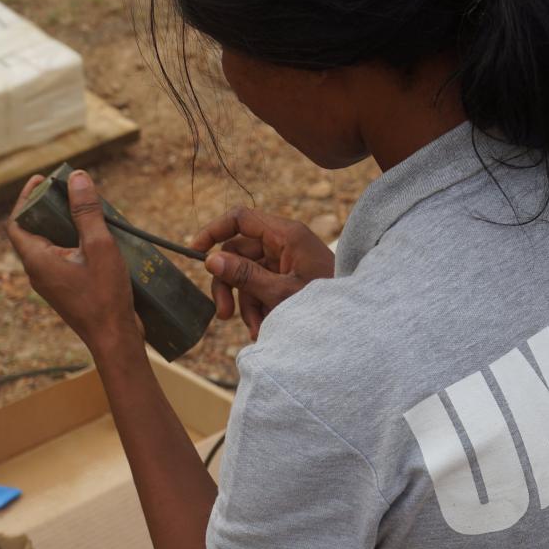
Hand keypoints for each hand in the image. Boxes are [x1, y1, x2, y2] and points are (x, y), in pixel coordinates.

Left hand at [7, 171, 140, 357]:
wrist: (115, 339)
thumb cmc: (105, 296)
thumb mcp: (99, 247)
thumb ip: (86, 212)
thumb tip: (77, 178)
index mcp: (37, 260)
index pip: (16, 222)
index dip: (25, 198)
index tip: (42, 180)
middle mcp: (38, 272)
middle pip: (34, 231)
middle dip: (50, 208)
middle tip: (71, 191)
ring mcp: (52, 283)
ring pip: (51, 245)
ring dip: (66, 225)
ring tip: (88, 211)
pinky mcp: (68, 289)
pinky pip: (64, 258)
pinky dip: (76, 243)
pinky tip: (100, 239)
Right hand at [190, 208, 334, 338]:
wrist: (354, 324)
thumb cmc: (325, 306)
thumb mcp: (281, 293)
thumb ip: (245, 276)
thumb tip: (211, 259)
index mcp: (286, 235)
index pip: (241, 218)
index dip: (214, 231)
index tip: (195, 251)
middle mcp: (285, 242)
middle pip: (238, 252)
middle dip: (229, 284)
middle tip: (223, 315)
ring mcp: (286, 260)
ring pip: (247, 273)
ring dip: (245, 303)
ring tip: (256, 329)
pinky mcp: (289, 277)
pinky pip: (261, 285)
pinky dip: (258, 306)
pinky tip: (263, 328)